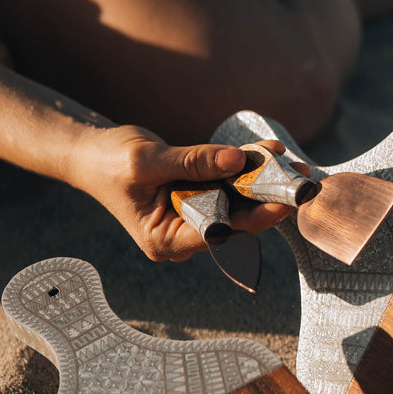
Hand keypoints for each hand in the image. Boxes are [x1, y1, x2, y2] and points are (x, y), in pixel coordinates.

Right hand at [77, 127, 298, 261]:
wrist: (91, 152)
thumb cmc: (109, 161)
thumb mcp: (149, 160)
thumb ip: (194, 162)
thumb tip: (238, 161)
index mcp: (166, 241)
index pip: (221, 232)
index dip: (256, 217)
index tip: (285, 200)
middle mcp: (183, 235)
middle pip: (235, 220)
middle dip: (267, 197)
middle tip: (301, 180)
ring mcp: (191, 217)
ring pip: (236, 201)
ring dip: (261, 180)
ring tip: (291, 162)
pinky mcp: (197, 197)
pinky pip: (227, 185)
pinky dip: (245, 168)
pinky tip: (267, 152)